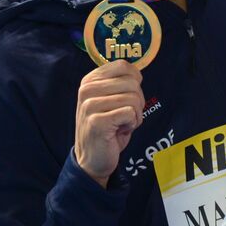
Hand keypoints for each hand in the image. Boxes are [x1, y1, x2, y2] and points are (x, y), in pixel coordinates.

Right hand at [74, 60, 144, 186]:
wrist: (93, 159)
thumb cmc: (108, 128)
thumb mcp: (111, 100)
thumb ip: (120, 84)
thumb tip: (138, 74)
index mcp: (90, 80)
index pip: (123, 66)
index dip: (135, 82)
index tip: (127, 98)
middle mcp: (87, 90)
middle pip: (132, 83)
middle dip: (138, 102)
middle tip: (126, 115)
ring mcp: (90, 105)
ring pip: (133, 99)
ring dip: (135, 115)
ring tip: (122, 124)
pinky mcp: (97, 122)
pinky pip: (130, 113)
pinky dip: (132, 124)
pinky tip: (119, 131)